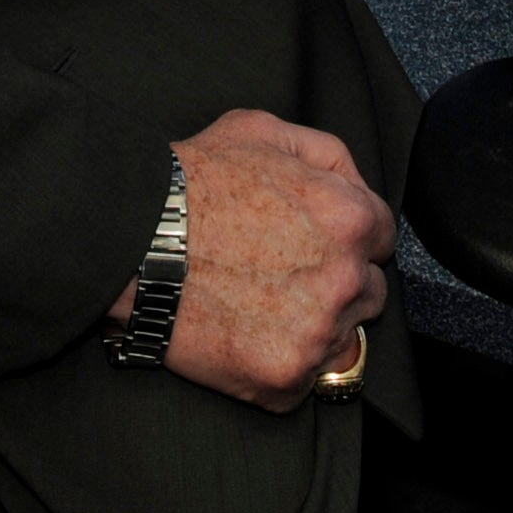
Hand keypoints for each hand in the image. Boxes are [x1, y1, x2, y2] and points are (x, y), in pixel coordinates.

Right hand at [104, 109, 390, 410]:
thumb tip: (355, 187)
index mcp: (349, 216)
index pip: (383, 237)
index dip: (348, 237)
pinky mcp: (284, 379)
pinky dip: (279, 366)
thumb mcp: (263, 130)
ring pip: (342, 341)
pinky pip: (302, 382)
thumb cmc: (192, 181)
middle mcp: (344, 278)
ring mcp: (316, 333)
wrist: (130, 242)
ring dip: (313, 329)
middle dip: (335, 284)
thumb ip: (326, 155)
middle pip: (368, 292)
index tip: (315, 243)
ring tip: (261, 309)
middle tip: (282, 276)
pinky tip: (244, 336)